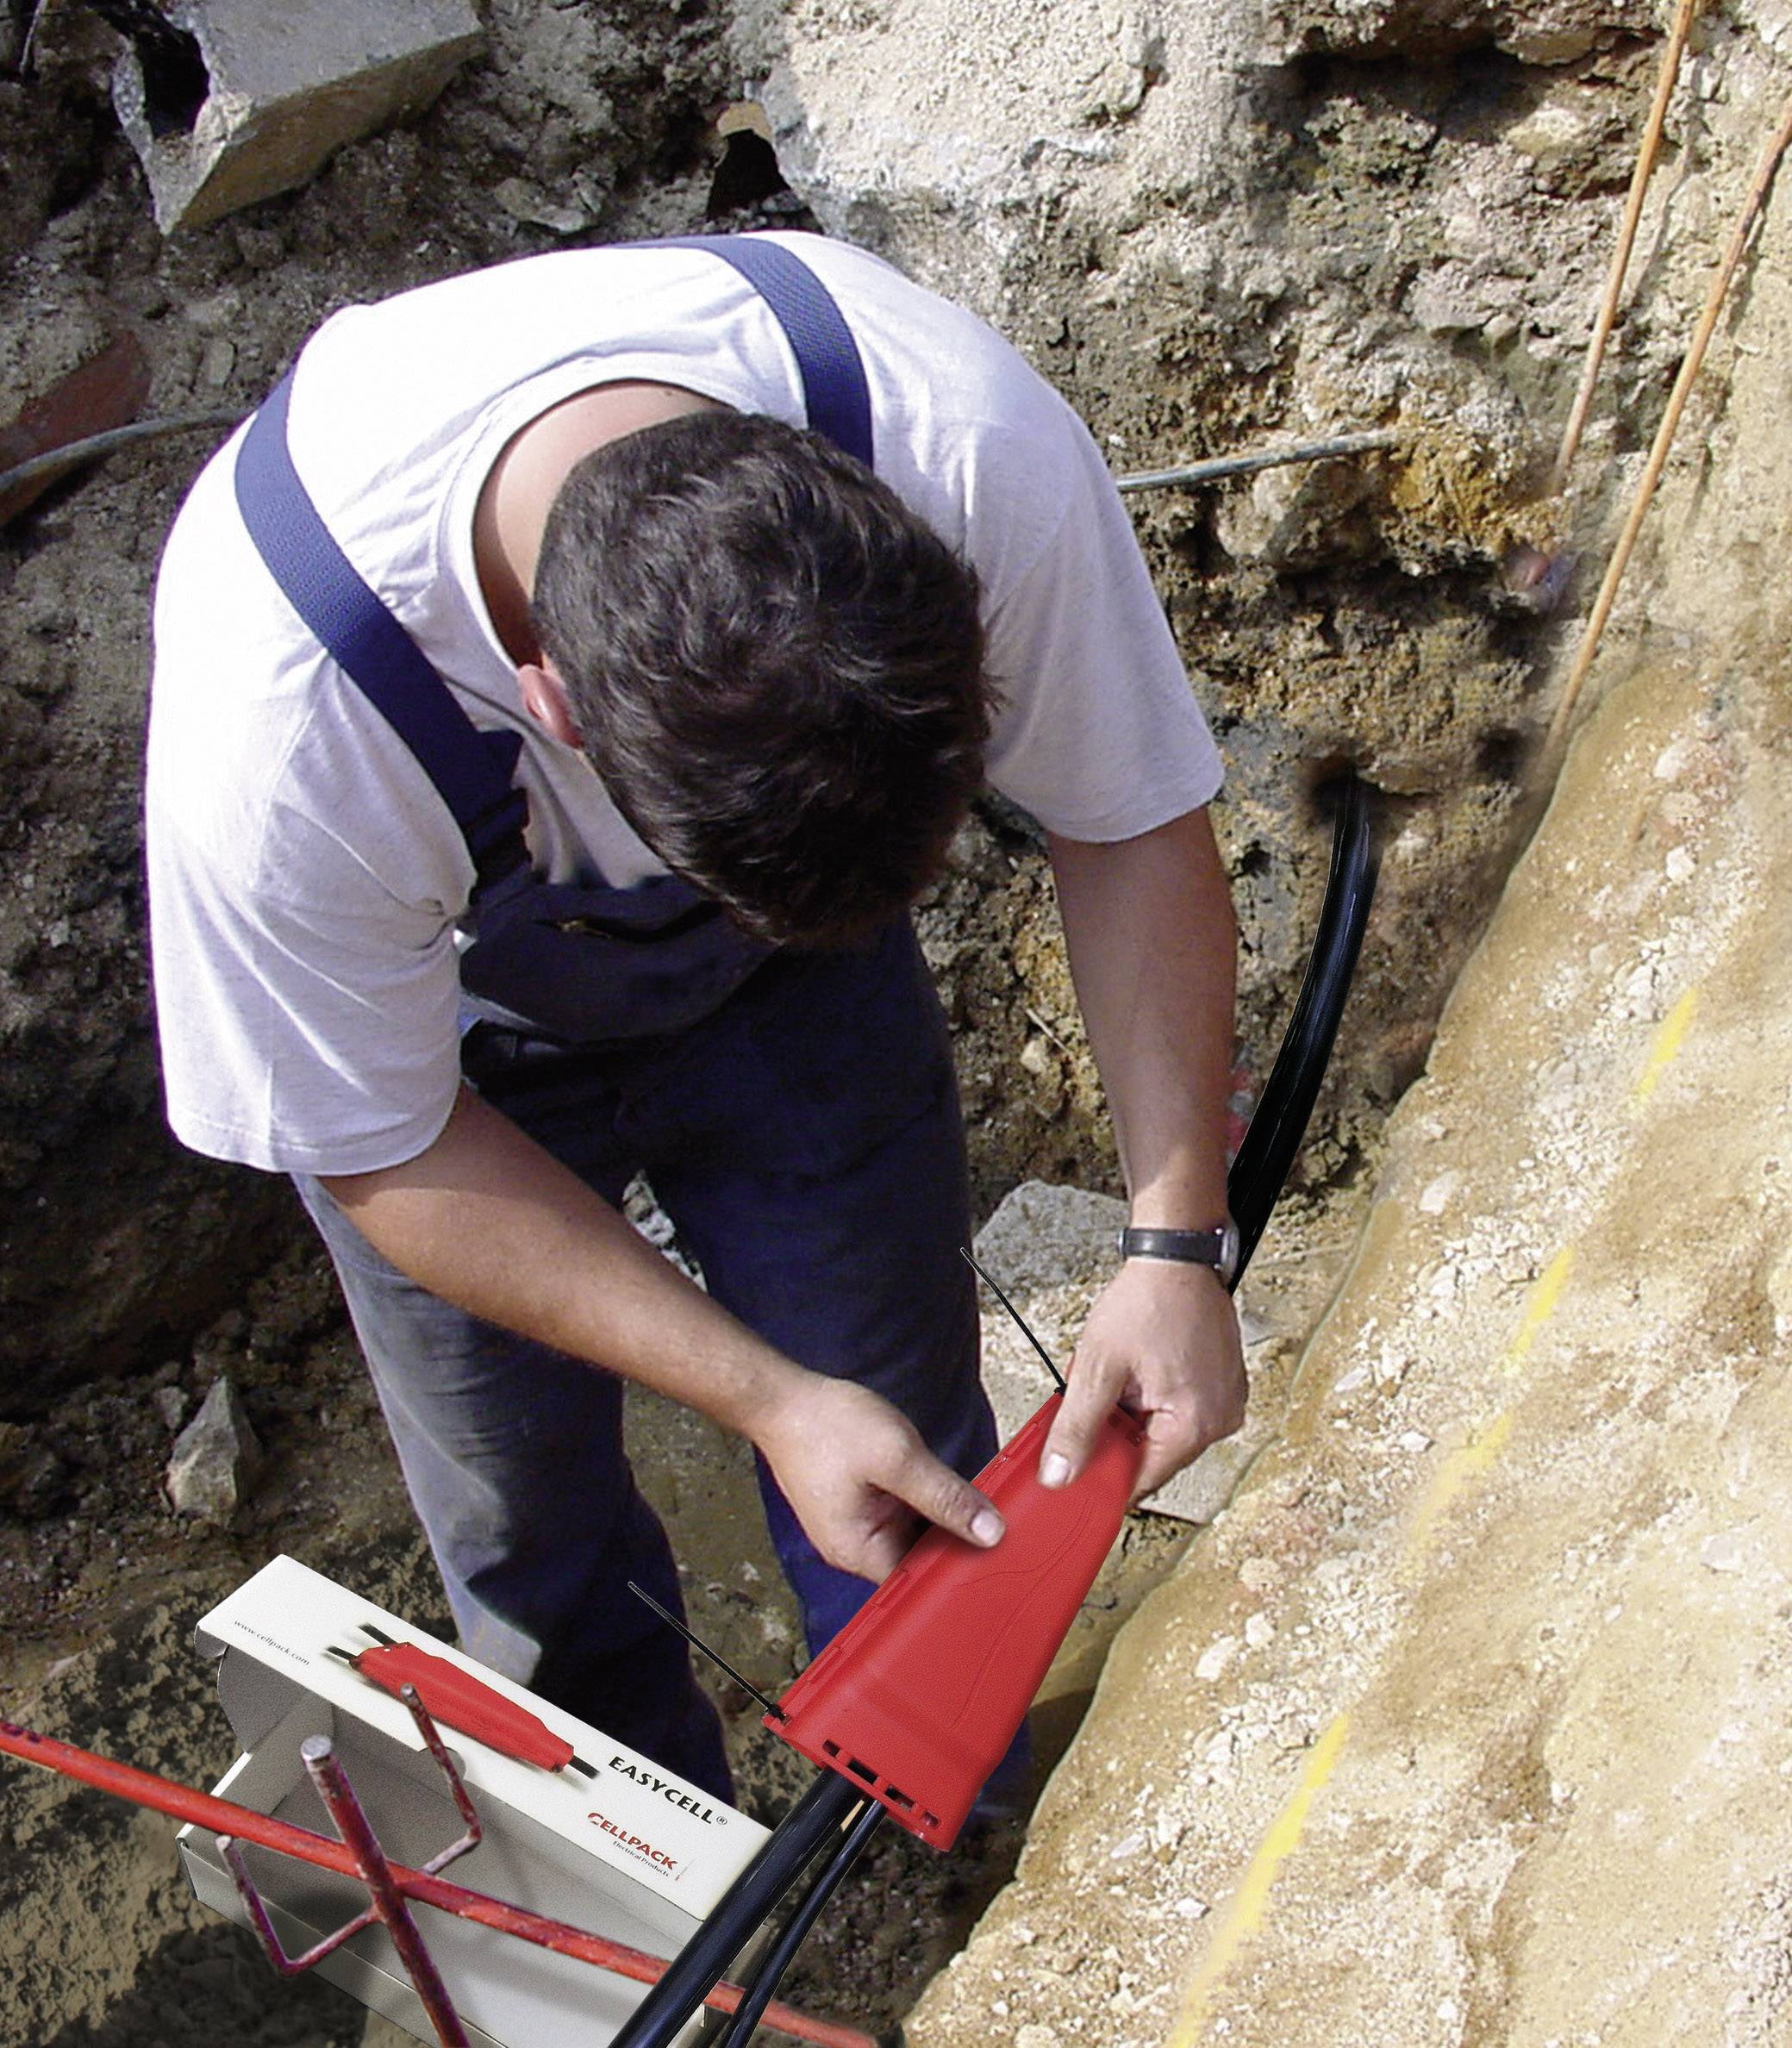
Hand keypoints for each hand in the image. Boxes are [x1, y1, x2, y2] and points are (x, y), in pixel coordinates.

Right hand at [755, 1374, 1005, 1581]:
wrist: (782, 1399)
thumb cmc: (825, 1426)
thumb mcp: (897, 1457)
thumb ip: (945, 1496)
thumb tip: (989, 1532)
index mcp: (859, 1551)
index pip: (922, 1582)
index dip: (960, 1567)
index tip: (995, 1550)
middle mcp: (856, 1547)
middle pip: (920, 1558)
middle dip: (954, 1540)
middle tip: (994, 1521)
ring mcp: (857, 1525)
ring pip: (914, 1533)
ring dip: (939, 1517)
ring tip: (967, 1498)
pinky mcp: (859, 1504)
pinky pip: (901, 1513)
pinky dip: (922, 1500)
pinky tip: (937, 1483)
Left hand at [1041, 1258, 1245, 1501]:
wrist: (1177, 1255)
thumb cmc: (1149, 1299)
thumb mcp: (1099, 1367)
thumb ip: (1077, 1427)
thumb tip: (1061, 1472)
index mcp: (1196, 1423)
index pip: (1143, 1480)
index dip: (1104, 1477)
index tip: (1077, 1470)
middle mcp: (1220, 1419)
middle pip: (1152, 1454)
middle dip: (1116, 1433)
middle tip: (1096, 1395)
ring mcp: (1224, 1401)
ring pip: (1162, 1430)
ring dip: (1131, 1412)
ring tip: (1120, 1372)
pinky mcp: (1222, 1385)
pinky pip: (1178, 1409)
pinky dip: (1150, 1397)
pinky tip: (1136, 1369)